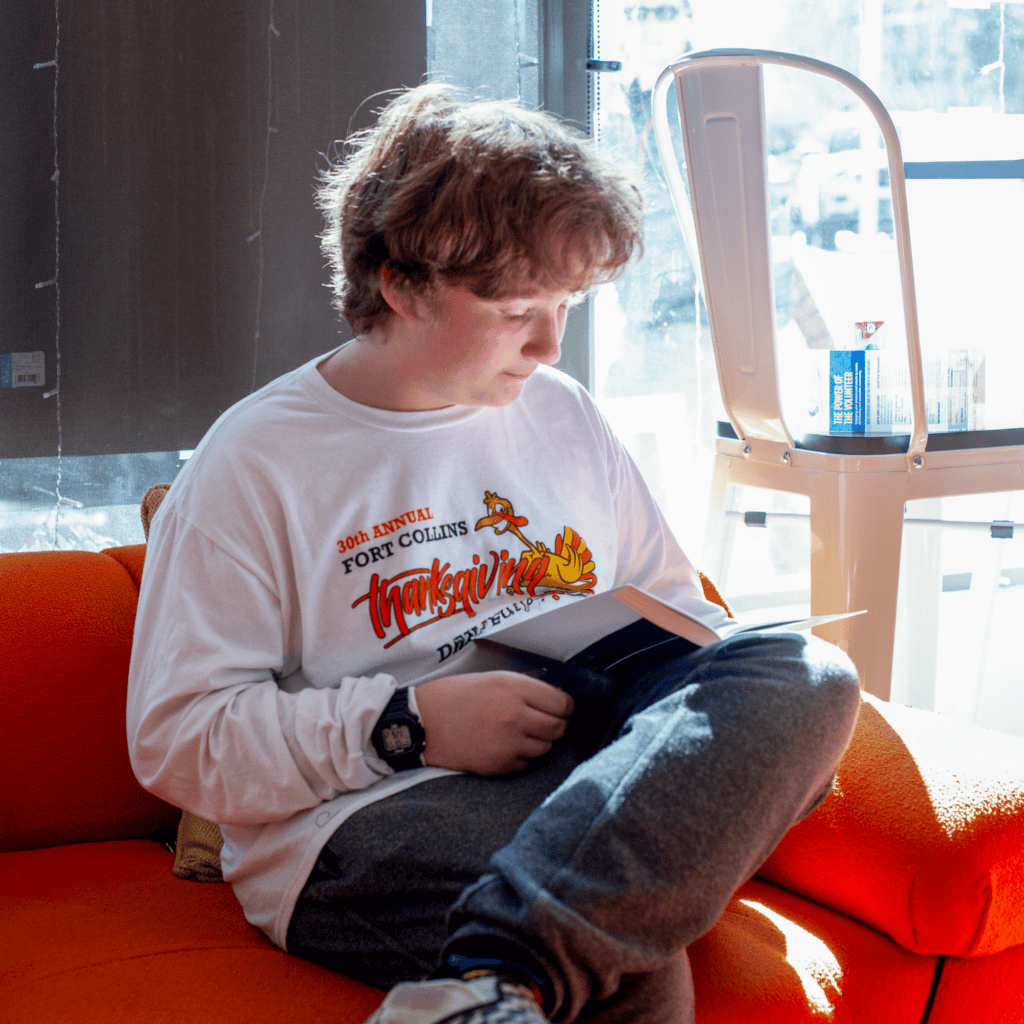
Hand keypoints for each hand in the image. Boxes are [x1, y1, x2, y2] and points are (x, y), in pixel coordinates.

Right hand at [414, 672, 574, 774]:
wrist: (422, 723)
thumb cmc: (454, 697)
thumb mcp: (492, 679)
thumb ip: (524, 687)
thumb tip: (554, 697)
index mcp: (514, 688)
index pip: (563, 703)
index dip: (564, 706)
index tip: (560, 707)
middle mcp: (516, 716)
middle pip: (559, 727)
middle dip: (556, 724)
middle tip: (544, 721)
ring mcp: (509, 743)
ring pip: (547, 747)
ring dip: (539, 741)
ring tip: (520, 733)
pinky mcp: (500, 765)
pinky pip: (527, 763)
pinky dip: (521, 756)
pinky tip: (504, 745)